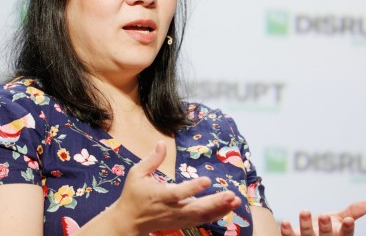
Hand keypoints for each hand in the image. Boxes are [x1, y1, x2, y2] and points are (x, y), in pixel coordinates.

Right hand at [110, 141, 241, 234]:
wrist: (129, 222)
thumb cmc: (133, 195)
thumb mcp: (137, 174)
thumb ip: (152, 160)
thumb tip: (162, 143)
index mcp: (159, 196)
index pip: (178, 193)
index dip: (193, 188)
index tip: (207, 180)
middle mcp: (171, 209)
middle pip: (195, 208)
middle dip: (215, 203)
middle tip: (231, 195)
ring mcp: (177, 218)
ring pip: (201, 216)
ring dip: (220, 209)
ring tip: (235, 201)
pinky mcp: (182, 222)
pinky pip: (201, 220)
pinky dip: (216, 215)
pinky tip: (228, 208)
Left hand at [280, 200, 365, 235]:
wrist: (306, 233)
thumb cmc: (326, 227)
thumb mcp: (339, 219)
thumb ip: (353, 212)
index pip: (345, 235)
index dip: (347, 229)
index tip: (348, 220)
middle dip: (325, 228)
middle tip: (323, 215)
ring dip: (306, 225)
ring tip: (304, 211)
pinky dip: (287, 231)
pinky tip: (285, 222)